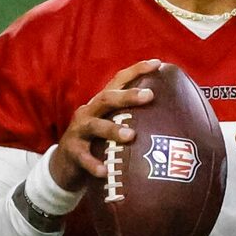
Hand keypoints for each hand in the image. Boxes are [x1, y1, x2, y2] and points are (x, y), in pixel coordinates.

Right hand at [47, 60, 160, 192]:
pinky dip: (94, 164)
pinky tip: (104, 171)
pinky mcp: (72, 152)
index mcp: (101, 104)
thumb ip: (131, 119)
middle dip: (127, 95)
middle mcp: (89, 112)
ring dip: (113, 129)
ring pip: (95, 126)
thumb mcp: (111, 126)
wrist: (65, 165)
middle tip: (150, 95)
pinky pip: (83, 158)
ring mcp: (79, 131)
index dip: (137, 70)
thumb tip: (170, 117)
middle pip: (107, 99)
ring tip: (131, 136)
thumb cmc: (97, 143)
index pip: (118, 81)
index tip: (158, 63)